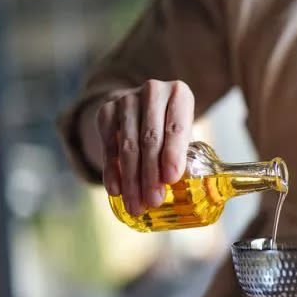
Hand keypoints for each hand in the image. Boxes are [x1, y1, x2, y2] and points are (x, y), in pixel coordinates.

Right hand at [95, 80, 193, 215]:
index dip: (173, 154)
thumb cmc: (171, 127)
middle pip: (150, 139)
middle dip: (151, 174)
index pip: (176, 127)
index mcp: (179, 94)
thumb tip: (191, 191)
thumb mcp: (185, 134)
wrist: (142, 108)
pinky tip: (116, 191)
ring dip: (132, 180)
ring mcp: (126, 99)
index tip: (171, 179)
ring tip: (136, 205)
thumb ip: (187, 155)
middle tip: (153, 201)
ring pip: (128, 146)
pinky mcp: (106, 110)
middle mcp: (152, 91)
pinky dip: (112, 172)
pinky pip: (108, 147)